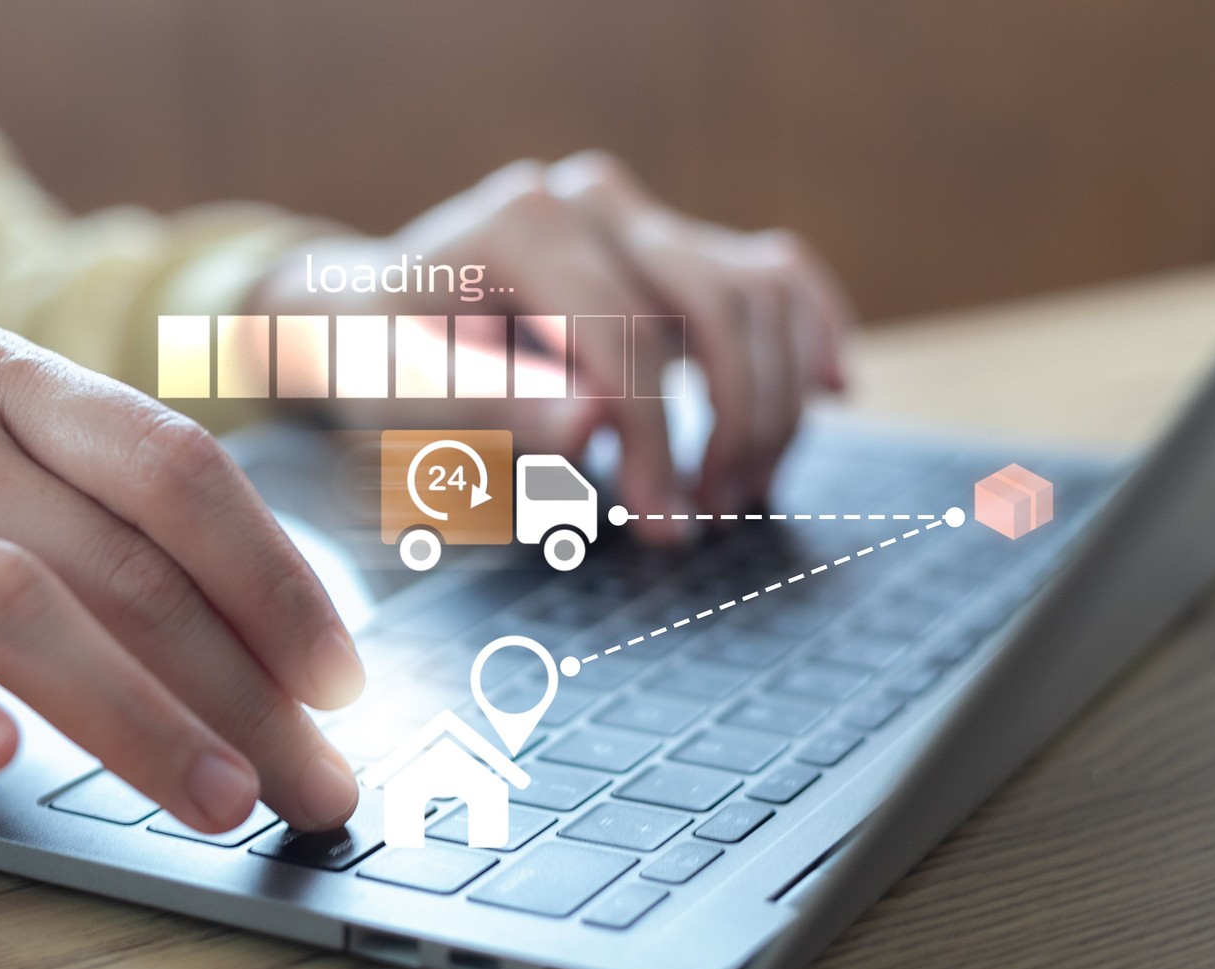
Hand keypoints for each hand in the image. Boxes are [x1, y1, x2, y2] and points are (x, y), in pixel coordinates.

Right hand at [0, 325, 366, 833]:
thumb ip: (116, 551)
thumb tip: (285, 675)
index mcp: (4, 379)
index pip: (170, 467)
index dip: (271, 578)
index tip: (338, 681)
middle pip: (110, 555)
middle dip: (232, 683)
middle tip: (305, 779)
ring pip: (6, 602)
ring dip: (131, 713)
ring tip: (212, 795)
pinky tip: (1, 759)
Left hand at [253, 151, 854, 544]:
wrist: (381, 319)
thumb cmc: (391, 364)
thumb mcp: (415, 400)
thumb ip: (498, 409)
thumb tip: (591, 426)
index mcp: (523, 225)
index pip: (624, 335)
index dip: (656, 439)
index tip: (663, 523)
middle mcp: (591, 199)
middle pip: (716, 301)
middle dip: (732, 420)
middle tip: (709, 516)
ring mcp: (639, 213)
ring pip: (759, 290)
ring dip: (772, 399)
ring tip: (736, 491)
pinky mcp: (674, 241)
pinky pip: (773, 273)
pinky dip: (811, 331)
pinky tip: (832, 393)